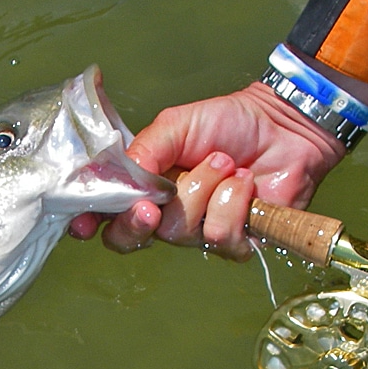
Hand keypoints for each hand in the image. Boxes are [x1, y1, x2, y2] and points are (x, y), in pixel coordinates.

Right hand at [70, 82, 346, 260]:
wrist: (284, 128)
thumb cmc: (228, 124)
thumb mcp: (175, 125)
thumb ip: (143, 152)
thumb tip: (119, 178)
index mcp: (144, 189)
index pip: (107, 217)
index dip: (90, 224)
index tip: (83, 226)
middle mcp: (166, 217)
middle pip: (131, 238)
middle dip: (139, 221)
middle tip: (153, 204)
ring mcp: (199, 234)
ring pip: (179, 232)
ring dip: (203, 190)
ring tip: (225, 164)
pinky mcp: (234, 244)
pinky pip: (219, 236)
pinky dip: (233, 201)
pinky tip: (246, 183)